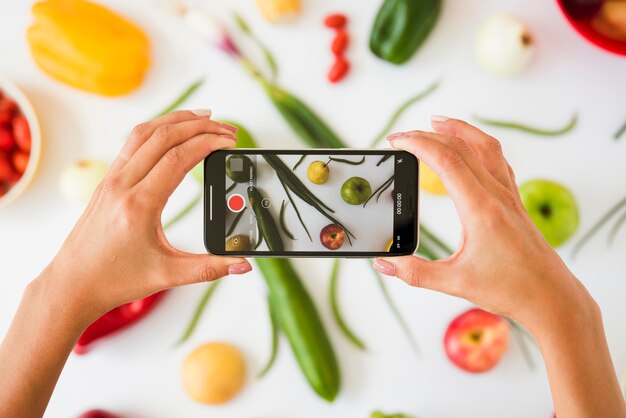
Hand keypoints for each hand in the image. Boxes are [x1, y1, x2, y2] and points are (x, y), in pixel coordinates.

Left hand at [38, 110, 251, 323]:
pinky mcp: (107, 182)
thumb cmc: (114, 280)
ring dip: (176, 120)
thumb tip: (242, 263)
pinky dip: (157, 130)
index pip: (177, 158)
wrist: (72, 285)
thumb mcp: (168, 275)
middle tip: (226, 128)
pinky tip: (172, 133)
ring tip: (203, 118)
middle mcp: (122, 185)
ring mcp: (111, 180)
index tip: (230, 142)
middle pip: (163, 136)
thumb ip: (210, 268)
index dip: (208, 144)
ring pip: (144, 133)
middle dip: (199, 126)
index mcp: (138, 205)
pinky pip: (132, 144)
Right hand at [374, 116, 595, 329]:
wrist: (552, 298)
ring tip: (437, 123)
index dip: (417, 144)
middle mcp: (497, 194)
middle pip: (461, 147)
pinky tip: (470, 149)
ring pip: (485, 146)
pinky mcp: (515, 201)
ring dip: (459, 130)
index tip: (396, 141)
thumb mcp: (455, 283)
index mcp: (480, 209)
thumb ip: (415, 273)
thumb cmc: (510, 290)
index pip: (446, 160)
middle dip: (428, 135)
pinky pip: (498, 160)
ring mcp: (509, 195)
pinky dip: (479, 145)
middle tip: (402, 137)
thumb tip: (385, 263)